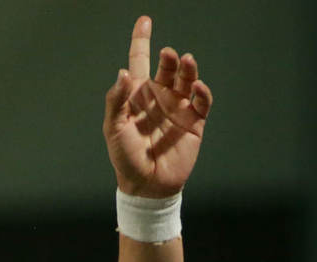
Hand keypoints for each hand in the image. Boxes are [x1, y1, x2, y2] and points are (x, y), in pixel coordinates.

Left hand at [104, 16, 211, 197]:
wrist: (147, 186)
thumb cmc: (126, 159)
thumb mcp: (114, 130)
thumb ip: (117, 101)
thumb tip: (122, 72)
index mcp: (137, 97)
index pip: (139, 62)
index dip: (141, 41)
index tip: (144, 21)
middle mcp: (158, 98)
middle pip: (166, 69)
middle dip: (169, 59)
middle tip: (168, 55)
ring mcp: (177, 108)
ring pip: (186, 80)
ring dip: (187, 69)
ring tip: (185, 61)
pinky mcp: (194, 121)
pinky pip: (202, 101)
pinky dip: (201, 92)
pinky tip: (196, 88)